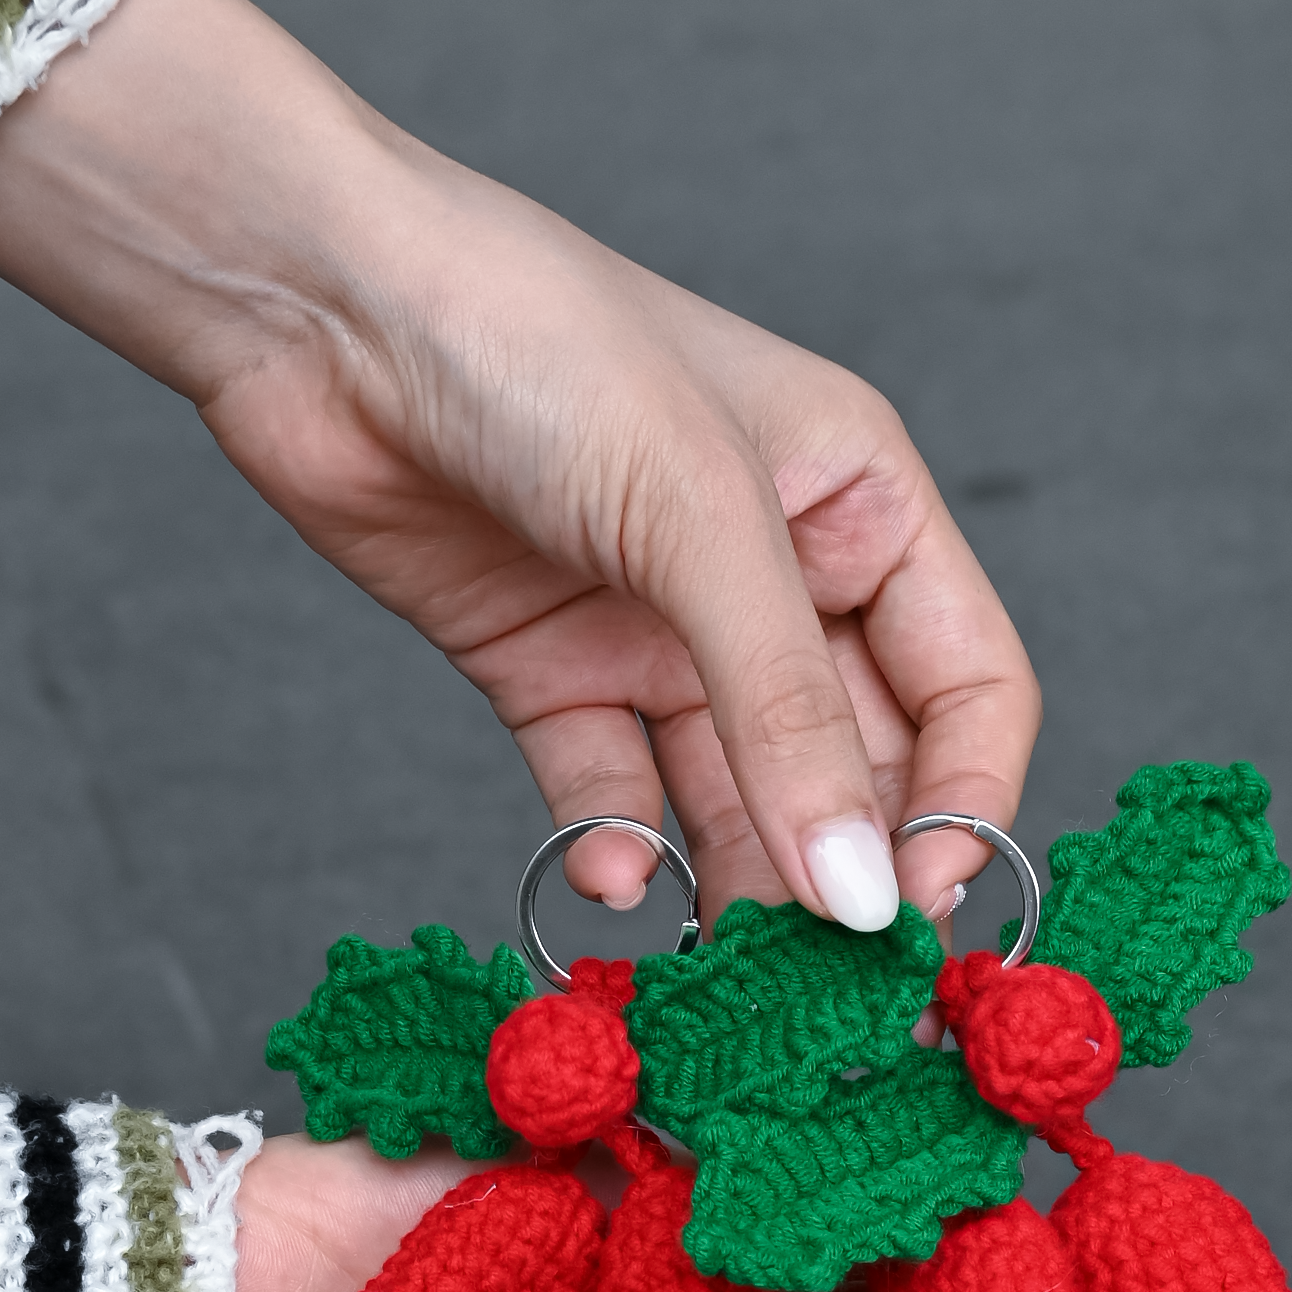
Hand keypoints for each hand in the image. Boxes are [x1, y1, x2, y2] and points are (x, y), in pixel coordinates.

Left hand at [0, 0, 1033, 930]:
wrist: (321, 305)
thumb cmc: (533, 336)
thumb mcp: (697, 521)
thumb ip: (786, 717)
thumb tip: (861, 895)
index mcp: (858, 504)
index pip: (969, 689)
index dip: (962, 804)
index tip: (913, 910)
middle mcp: (776, 578)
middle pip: (857, 769)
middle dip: (844, 873)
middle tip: (824, 986)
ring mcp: (663, 634)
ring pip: (737, 804)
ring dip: (736, 890)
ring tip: (721, 972)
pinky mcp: (557, 677)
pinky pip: (616, 799)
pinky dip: (618, 854)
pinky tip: (609, 881)